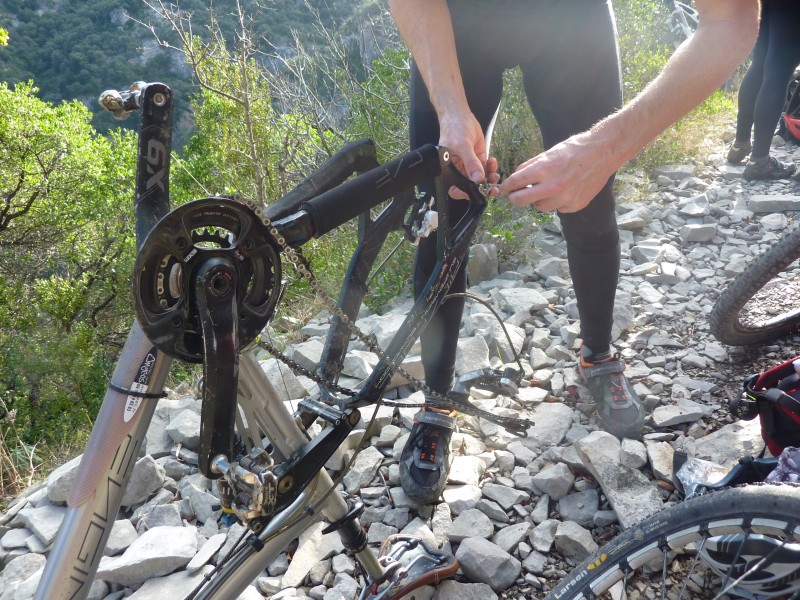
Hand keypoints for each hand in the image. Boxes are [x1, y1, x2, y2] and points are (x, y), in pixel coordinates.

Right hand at [438, 110, 499, 198]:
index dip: (465, 193)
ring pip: (481, 177)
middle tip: (493, 189)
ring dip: (489, 178)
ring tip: (495, 174)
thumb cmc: (455, 129)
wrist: (460, 114)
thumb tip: (477, 179)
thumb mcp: (462, 146)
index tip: (476, 194)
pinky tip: (492, 161)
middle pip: (471, 185)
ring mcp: (470, 164)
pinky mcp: (478, 158)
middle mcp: (460, 170)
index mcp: (450, 170)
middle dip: (483, 188)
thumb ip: (470, 163)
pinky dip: (491, 167)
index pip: (456, 188)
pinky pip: (486, 168)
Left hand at [498, 130, 616, 212]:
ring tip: (547, 188)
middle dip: (515, 197)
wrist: (603, 153)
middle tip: (515, 195)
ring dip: (538, 199)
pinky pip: (557, 208)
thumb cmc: (575, 149)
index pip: (515, 183)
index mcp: (544, 169)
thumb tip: (516, 177)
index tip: (504, 189)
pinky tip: (565, 190)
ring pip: (539, 207)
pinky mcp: (575, 205)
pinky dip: (557, 202)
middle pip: (521, 201)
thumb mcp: (549, 153)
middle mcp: (553, 186)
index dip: (506, 187)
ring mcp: (565, 198)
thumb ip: (530, 166)